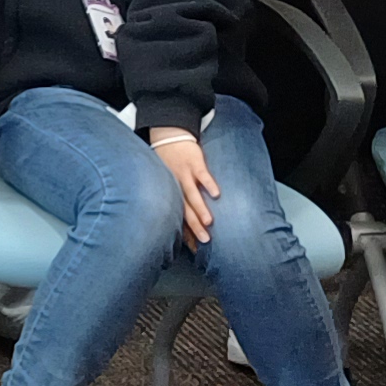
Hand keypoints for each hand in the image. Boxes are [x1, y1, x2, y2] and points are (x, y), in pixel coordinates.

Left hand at [147, 126, 218, 246]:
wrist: (169, 136)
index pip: (179, 218)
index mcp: (171, 194)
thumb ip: (177, 200)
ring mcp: (185, 174)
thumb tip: (183, 224)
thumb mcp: (169, 182)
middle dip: (194, 227)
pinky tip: (217, 194)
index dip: (186, 234)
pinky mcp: (195, 163)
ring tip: (209, 222)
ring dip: (201, 209)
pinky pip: (202, 175)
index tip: (196, 249)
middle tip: (204, 241)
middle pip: (185, 210)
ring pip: (192, 195)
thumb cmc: (170, 163)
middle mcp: (176, 187)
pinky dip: (209, 184)